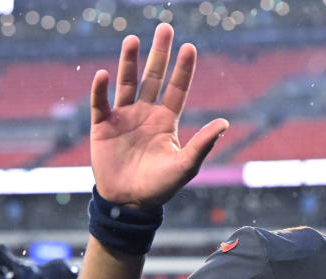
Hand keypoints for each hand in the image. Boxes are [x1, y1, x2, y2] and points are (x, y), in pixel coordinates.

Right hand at [90, 23, 228, 209]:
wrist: (129, 203)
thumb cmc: (160, 187)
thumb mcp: (185, 166)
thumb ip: (203, 144)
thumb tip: (225, 122)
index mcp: (167, 121)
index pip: (177, 89)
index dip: (183, 69)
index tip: (189, 47)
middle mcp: (146, 113)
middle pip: (154, 77)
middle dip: (159, 54)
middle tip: (165, 28)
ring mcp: (123, 117)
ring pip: (127, 82)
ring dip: (129, 61)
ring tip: (133, 39)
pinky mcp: (102, 126)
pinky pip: (100, 102)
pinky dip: (101, 89)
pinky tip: (104, 74)